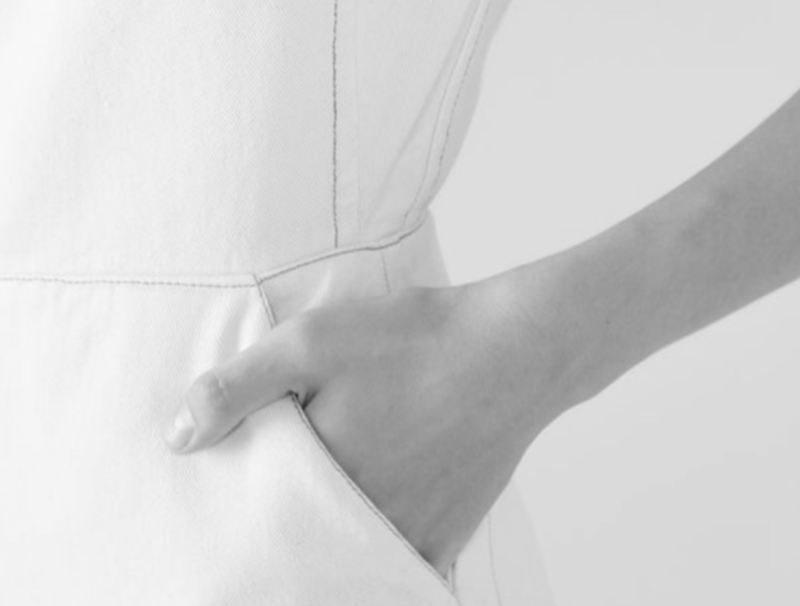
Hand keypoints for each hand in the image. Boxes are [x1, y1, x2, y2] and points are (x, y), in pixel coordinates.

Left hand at [163, 273, 565, 577]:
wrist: (519, 348)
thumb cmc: (414, 340)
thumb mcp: (312, 341)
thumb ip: (239, 387)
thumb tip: (177, 438)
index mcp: (318, 484)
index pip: (258, 517)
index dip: (242, 505)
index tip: (233, 494)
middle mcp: (360, 525)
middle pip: (302, 544)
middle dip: (285, 530)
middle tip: (287, 490)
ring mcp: (407, 536)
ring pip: (348, 557)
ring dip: (331, 541)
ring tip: (330, 498)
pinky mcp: (446, 535)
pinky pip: (398, 563)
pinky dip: (379, 554)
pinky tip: (378, 517)